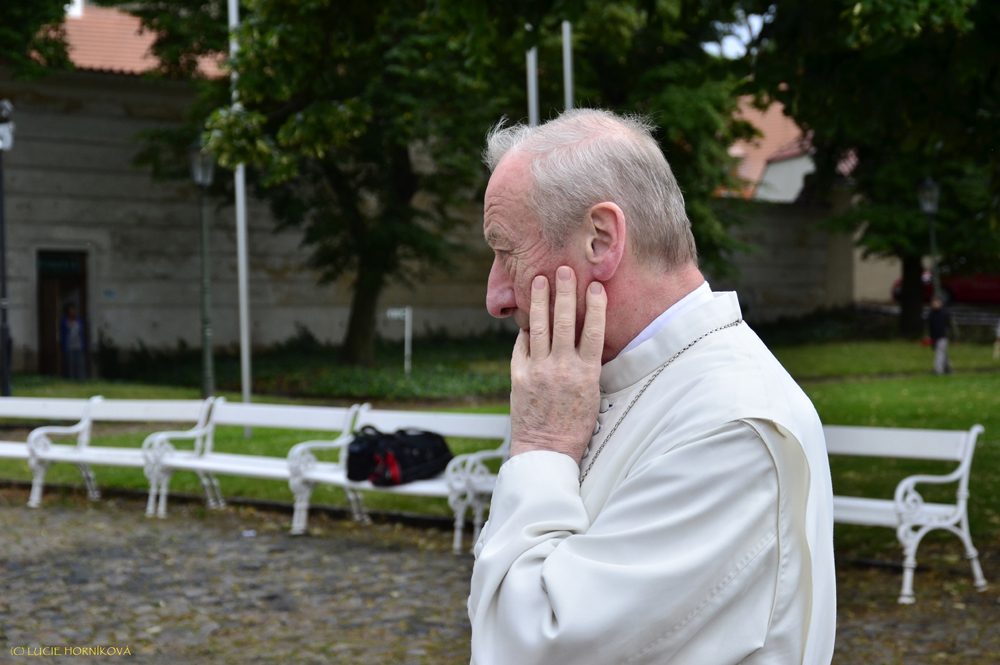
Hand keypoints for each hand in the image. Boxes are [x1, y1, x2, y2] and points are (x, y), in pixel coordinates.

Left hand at [509, 266, 606, 462]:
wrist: (546, 450)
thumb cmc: (574, 427)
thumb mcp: (592, 396)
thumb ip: (586, 367)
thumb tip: (583, 341)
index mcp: (586, 373)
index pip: (593, 331)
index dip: (595, 306)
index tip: (596, 286)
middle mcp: (562, 367)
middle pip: (565, 321)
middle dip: (564, 292)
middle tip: (564, 269)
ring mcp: (538, 370)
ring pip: (539, 327)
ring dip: (539, 300)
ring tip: (539, 280)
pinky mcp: (518, 375)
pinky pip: (522, 345)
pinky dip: (525, 330)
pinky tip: (526, 317)